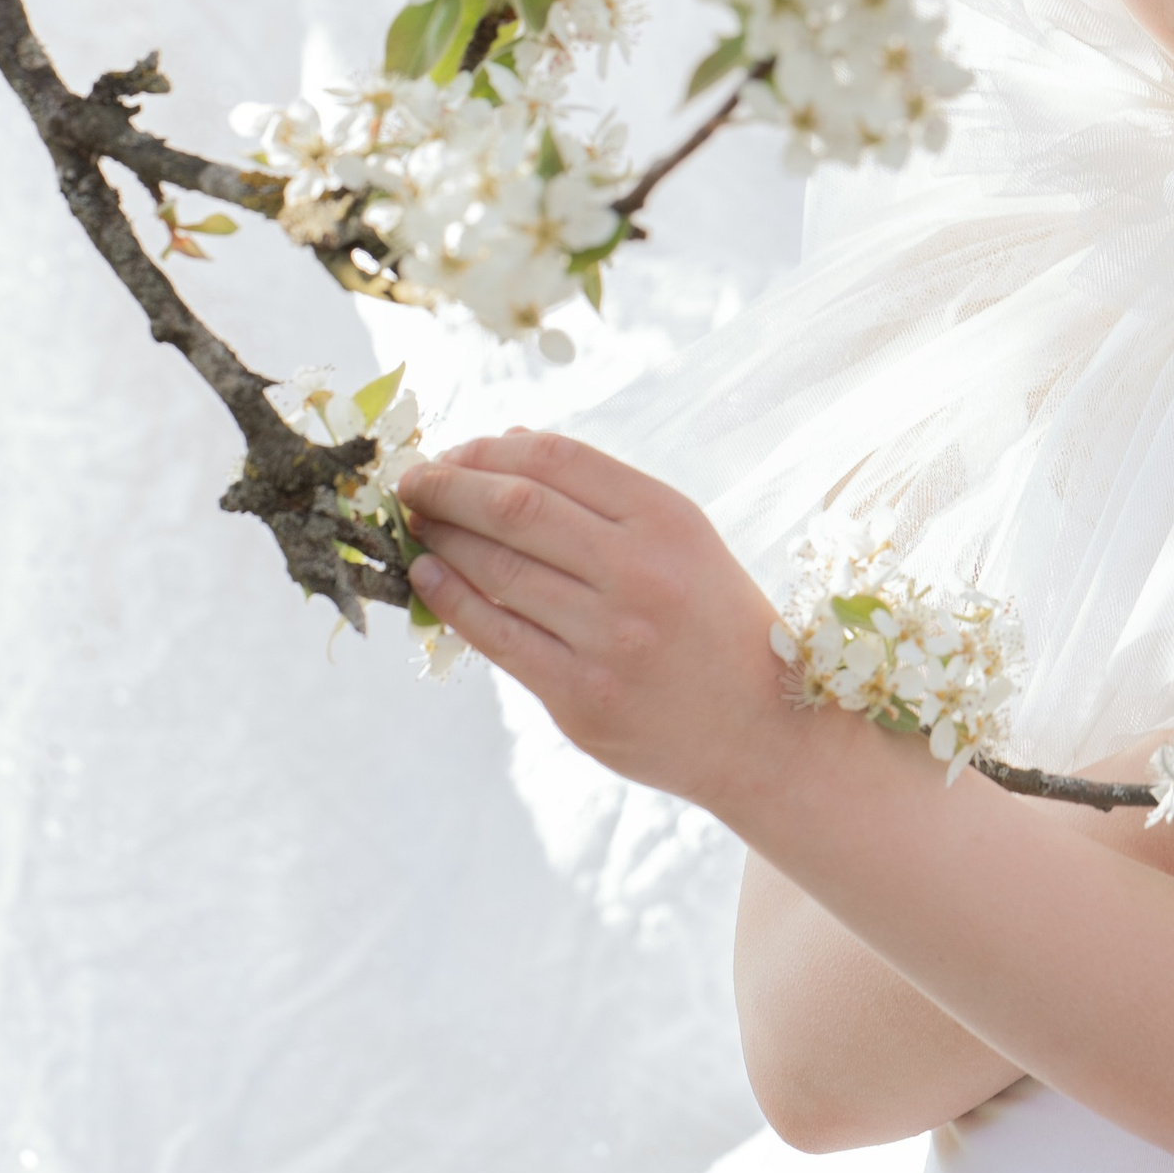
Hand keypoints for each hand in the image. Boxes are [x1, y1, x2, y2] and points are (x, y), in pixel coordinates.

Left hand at [395, 429, 783, 814]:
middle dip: (449, 486)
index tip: (453, 451)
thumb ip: (603, 495)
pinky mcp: (581, 698)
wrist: (762, 728)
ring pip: (498, 570)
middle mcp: (639, 572)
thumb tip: (509, 444)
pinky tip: (427, 576)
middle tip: (412, 480)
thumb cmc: (714, 622)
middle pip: (517, 508)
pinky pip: (498, 637)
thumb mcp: (684, 540)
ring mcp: (609, 638)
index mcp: (668, 519)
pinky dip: (452, 600)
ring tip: (416, 524)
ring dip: (442, 539)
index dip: (490, 449)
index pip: (558, 459)